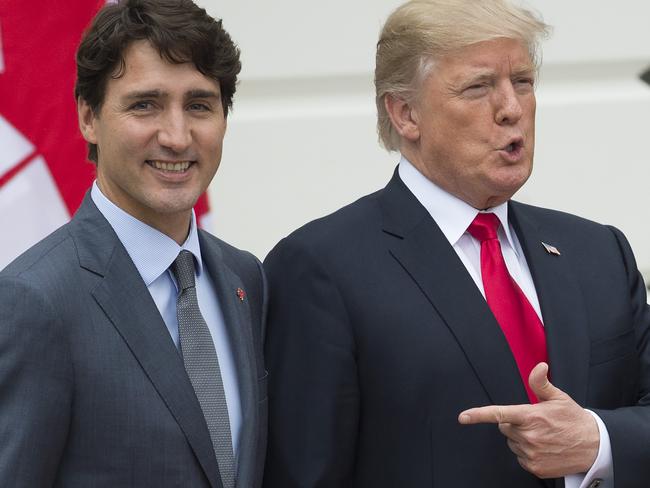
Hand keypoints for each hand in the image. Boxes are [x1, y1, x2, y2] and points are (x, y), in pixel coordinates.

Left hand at [458, 362, 598, 478]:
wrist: (594, 446)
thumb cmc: (574, 420)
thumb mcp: (558, 398)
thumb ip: (541, 383)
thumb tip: (539, 366)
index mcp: (531, 416)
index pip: (499, 414)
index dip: (479, 415)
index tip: (463, 417)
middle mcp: (529, 436)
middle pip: (504, 428)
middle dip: (514, 424)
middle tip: (534, 422)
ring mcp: (531, 453)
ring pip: (512, 442)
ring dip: (521, 438)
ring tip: (542, 435)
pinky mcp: (535, 467)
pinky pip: (520, 457)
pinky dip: (527, 452)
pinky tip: (544, 448)